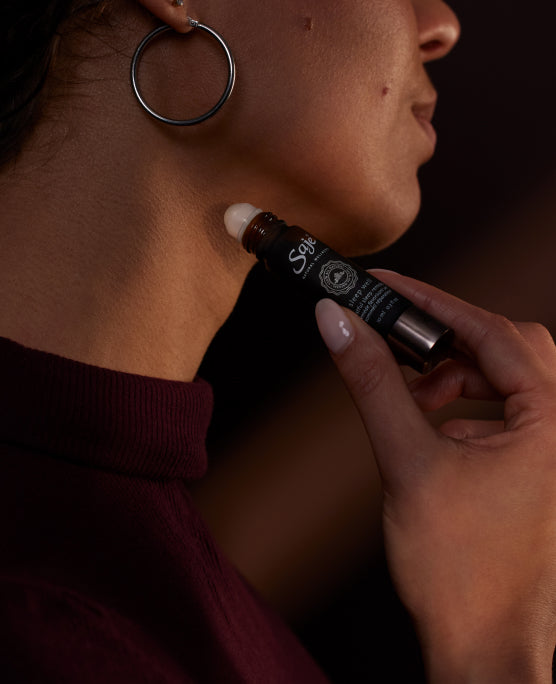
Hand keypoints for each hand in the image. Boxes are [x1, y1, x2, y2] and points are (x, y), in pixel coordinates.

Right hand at [315, 271, 555, 682]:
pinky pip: (505, 410)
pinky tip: (430, 424)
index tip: (387, 284)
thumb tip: (340, 324)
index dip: (432, 302)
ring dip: (454, 373)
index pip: (492, 331)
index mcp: (553, 420)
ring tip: (411, 390)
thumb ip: (371, 382)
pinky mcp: (538, 466)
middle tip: (397, 333)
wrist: (481, 645)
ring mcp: (554, 449)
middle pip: (509, 346)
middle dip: (446, 337)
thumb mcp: (405, 460)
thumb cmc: (458, 570)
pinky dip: (463, 404)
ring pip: (507, 377)